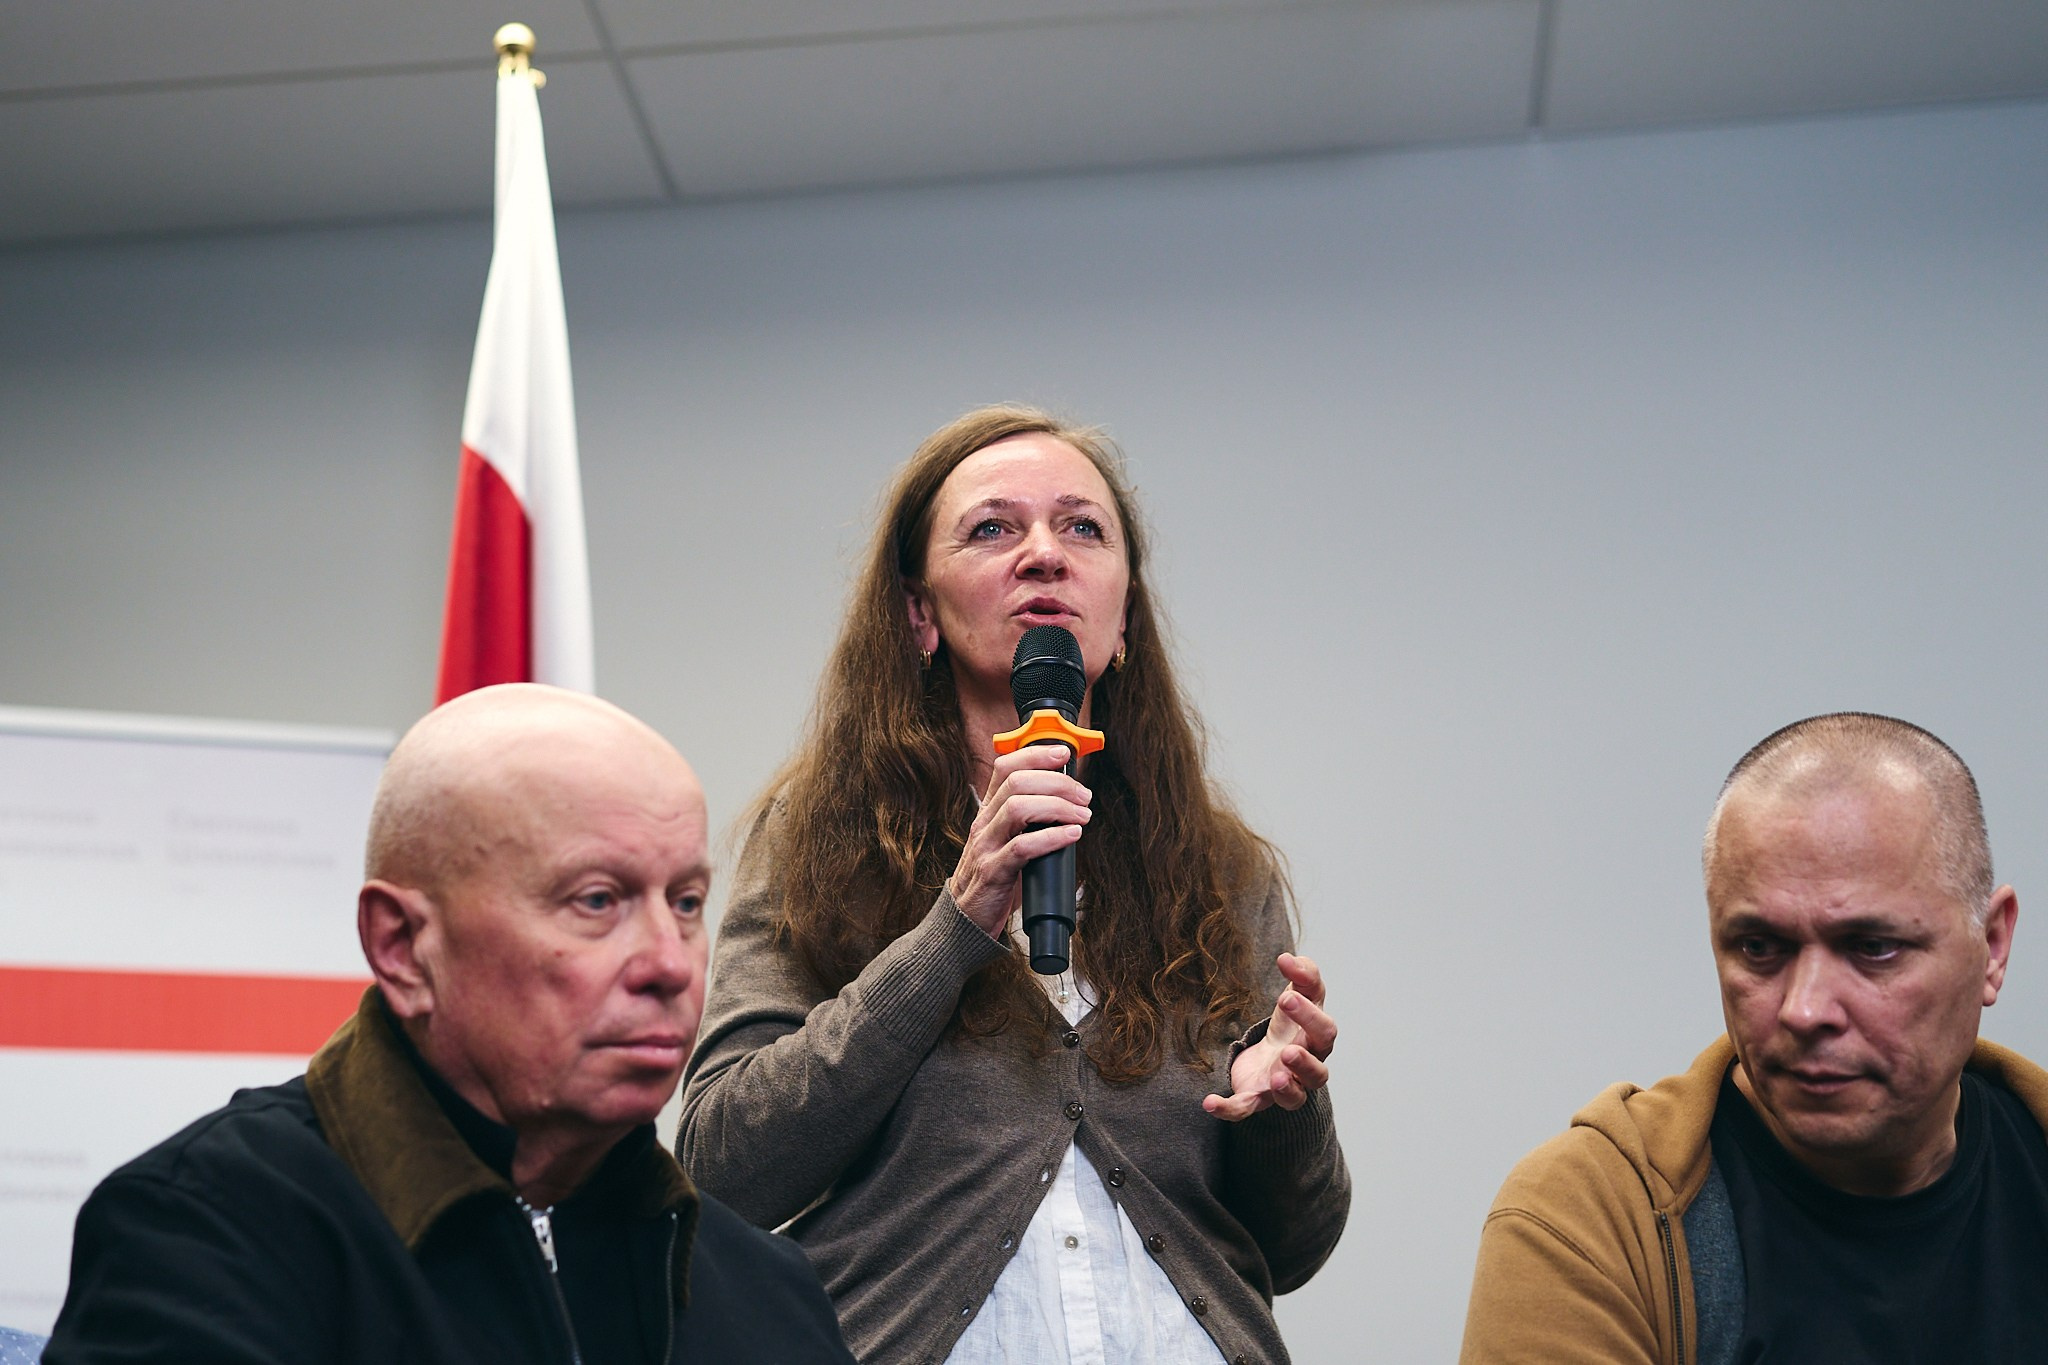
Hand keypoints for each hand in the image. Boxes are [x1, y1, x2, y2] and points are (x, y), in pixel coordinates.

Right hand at [946, 744, 1092, 936]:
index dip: (1036, 754)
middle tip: (1084, 796)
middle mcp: (984, 822)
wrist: (965, 919)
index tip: (1064, 754)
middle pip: (1017, 782)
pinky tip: (1071, 835)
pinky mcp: (992, 872)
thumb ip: (1029, 820)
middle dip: (1057, 782)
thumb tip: (1070, 802)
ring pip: (1018, 808)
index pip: (1006, 767)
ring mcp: (985, 846)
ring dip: (1058, 807)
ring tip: (1083, 815)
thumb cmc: (994, 878)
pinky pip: (1022, 847)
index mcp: (988, 811)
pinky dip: (1051, 837)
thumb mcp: (1006, 840)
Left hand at [1204, 953, 1334, 1120]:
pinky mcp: (1258, 1098)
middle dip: (1304, 1061)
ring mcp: (1283, 1086)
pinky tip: (1209, 1103)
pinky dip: (1228, 1109)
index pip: (1325, 1030)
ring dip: (1286, 1089)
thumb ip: (1303, 974)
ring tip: (1275, 1078)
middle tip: (1287, 1050)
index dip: (1308, 1016)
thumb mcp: (1301, 994)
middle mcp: (1306, 1068)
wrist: (1272, 1057)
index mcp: (1317, 1039)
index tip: (1284, 998)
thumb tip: (1290, 957)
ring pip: (1294, 1098)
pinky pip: (1245, 1108)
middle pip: (1318, 1071)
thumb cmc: (1292, 1024)